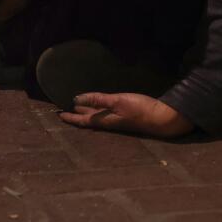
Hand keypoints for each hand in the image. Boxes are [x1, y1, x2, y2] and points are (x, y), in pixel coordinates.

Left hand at [58, 92, 193, 138]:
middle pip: (88, 118)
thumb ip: (97, 100)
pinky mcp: (124, 116)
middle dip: (76, 114)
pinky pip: (104, 113)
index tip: (59, 115)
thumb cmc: (139, 109)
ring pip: (96, 116)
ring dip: (86, 111)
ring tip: (76, 107)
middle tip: (64, 110)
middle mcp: (108, 122)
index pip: (82, 119)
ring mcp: (117, 120)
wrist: (162, 119)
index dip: (70, 117)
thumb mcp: (117, 101)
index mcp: (104, 120)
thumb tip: (76, 99)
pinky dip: (97, 109)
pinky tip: (98, 106)